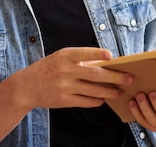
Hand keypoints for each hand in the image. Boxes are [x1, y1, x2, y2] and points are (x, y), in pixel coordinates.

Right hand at [14, 47, 132, 109]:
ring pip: (93, 90)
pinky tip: (103, 99)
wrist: (27, 86)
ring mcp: (65, 86)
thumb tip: (105, 62)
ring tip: (120, 92)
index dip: (98, 54)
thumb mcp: (61, 57)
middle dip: (114, 77)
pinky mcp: (64, 100)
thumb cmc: (49, 68)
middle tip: (128, 78)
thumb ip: (81, 59)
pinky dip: (96, 101)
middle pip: (95, 74)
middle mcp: (65, 70)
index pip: (84, 53)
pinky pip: (85, 101)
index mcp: (65, 56)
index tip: (112, 56)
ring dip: (109, 92)